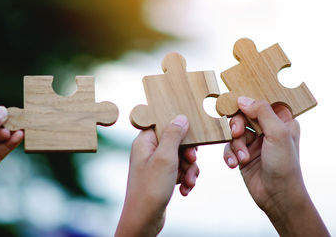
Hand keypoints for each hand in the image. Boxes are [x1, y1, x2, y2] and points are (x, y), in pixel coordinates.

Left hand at [116, 115, 198, 236]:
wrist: (144, 219)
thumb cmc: (150, 188)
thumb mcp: (165, 158)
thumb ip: (173, 135)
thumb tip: (180, 117)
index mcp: (144, 141)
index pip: (164, 124)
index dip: (179, 130)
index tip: (190, 139)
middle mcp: (148, 151)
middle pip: (176, 142)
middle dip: (188, 154)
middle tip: (191, 161)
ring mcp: (154, 165)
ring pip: (180, 158)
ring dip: (189, 169)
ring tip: (189, 182)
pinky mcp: (161, 178)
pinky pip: (178, 172)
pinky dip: (185, 179)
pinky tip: (185, 190)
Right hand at [223, 97, 328, 235]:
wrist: (278, 197)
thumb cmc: (285, 166)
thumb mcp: (278, 134)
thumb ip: (262, 112)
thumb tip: (243, 99)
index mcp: (282, 121)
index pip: (263, 102)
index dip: (250, 102)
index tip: (238, 104)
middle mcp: (268, 130)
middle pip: (244, 115)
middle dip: (237, 124)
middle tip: (237, 133)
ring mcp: (255, 142)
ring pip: (235, 131)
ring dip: (235, 145)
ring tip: (242, 158)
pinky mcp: (244, 155)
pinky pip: (229, 147)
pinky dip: (230, 155)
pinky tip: (235, 164)